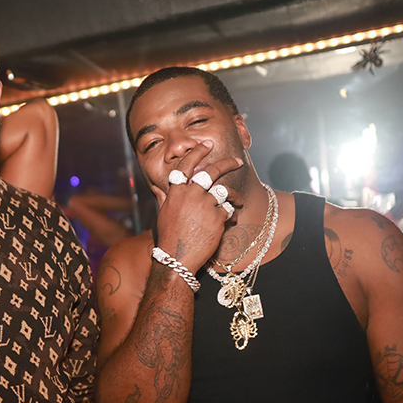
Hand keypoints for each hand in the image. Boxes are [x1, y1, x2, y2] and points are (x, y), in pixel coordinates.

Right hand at [154, 142, 243, 272]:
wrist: (176, 257)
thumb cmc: (169, 237)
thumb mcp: (164, 213)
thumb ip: (167, 198)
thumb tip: (162, 189)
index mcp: (176, 192)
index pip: (186, 165)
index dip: (197, 152)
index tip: (206, 144)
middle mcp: (191, 194)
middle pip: (212, 172)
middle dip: (227, 163)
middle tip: (237, 161)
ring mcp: (205, 205)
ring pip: (225, 191)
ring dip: (235, 195)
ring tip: (239, 200)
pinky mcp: (217, 217)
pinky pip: (229, 210)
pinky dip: (232, 215)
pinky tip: (231, 222)